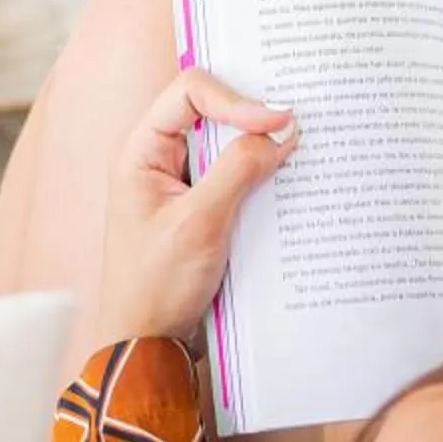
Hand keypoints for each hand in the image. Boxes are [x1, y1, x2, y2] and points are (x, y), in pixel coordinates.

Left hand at [89, 69, 299, 349]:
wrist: (147, 347)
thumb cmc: (155, 287)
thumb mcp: (199, 225)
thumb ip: (237, 172)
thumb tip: (281, 132)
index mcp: (142, 151)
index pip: (190, 94)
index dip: (235, 98)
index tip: (278, 119)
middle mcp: (160, 158)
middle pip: (211, 111)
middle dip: (253, 114)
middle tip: (298, 120)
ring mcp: (182, 183)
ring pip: (227, 145)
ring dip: (261, 146)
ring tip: (301, 146)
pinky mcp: (204, 208)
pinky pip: (235, 176)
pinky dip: (261, 175)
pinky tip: (291, 182)